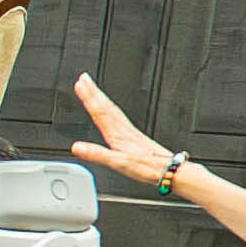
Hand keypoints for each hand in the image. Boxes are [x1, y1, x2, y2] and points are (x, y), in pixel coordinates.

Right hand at [68, 74, 179, 193]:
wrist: (168, 168)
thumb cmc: (146, 167)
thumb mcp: (118, 163)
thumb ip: (97, 154)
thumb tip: (77, 147)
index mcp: (118, 134)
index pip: (100, 111)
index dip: (89, 97)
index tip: (80, 84)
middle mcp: (124, 129)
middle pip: (106, 106)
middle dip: (94, 91)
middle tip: (84, 78)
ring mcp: (130, 131)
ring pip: (113, 109)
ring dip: (102, 97)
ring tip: (94, 88)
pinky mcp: (135, 135)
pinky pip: (120, 116)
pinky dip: (111, 108)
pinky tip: (111, 110)